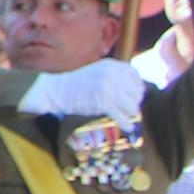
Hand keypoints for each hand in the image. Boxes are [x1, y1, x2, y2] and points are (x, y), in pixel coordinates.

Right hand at [20, 58, 150, 130]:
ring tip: (126, 117)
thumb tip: (135, 89)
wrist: (56, 88)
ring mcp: (109, 88)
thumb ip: (114, 76)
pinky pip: (121, 116)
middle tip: (129, 109)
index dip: (137, 87)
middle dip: (133, 102)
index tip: (135, 95)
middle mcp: (113, 75)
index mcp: (112, 66)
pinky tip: (127, 127)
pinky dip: (125, 123)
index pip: (135, 76)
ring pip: (131, 106)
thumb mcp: (98, 71)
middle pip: (136, 93)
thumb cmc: (76, 83)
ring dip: (130, 113)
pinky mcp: (103, 102)